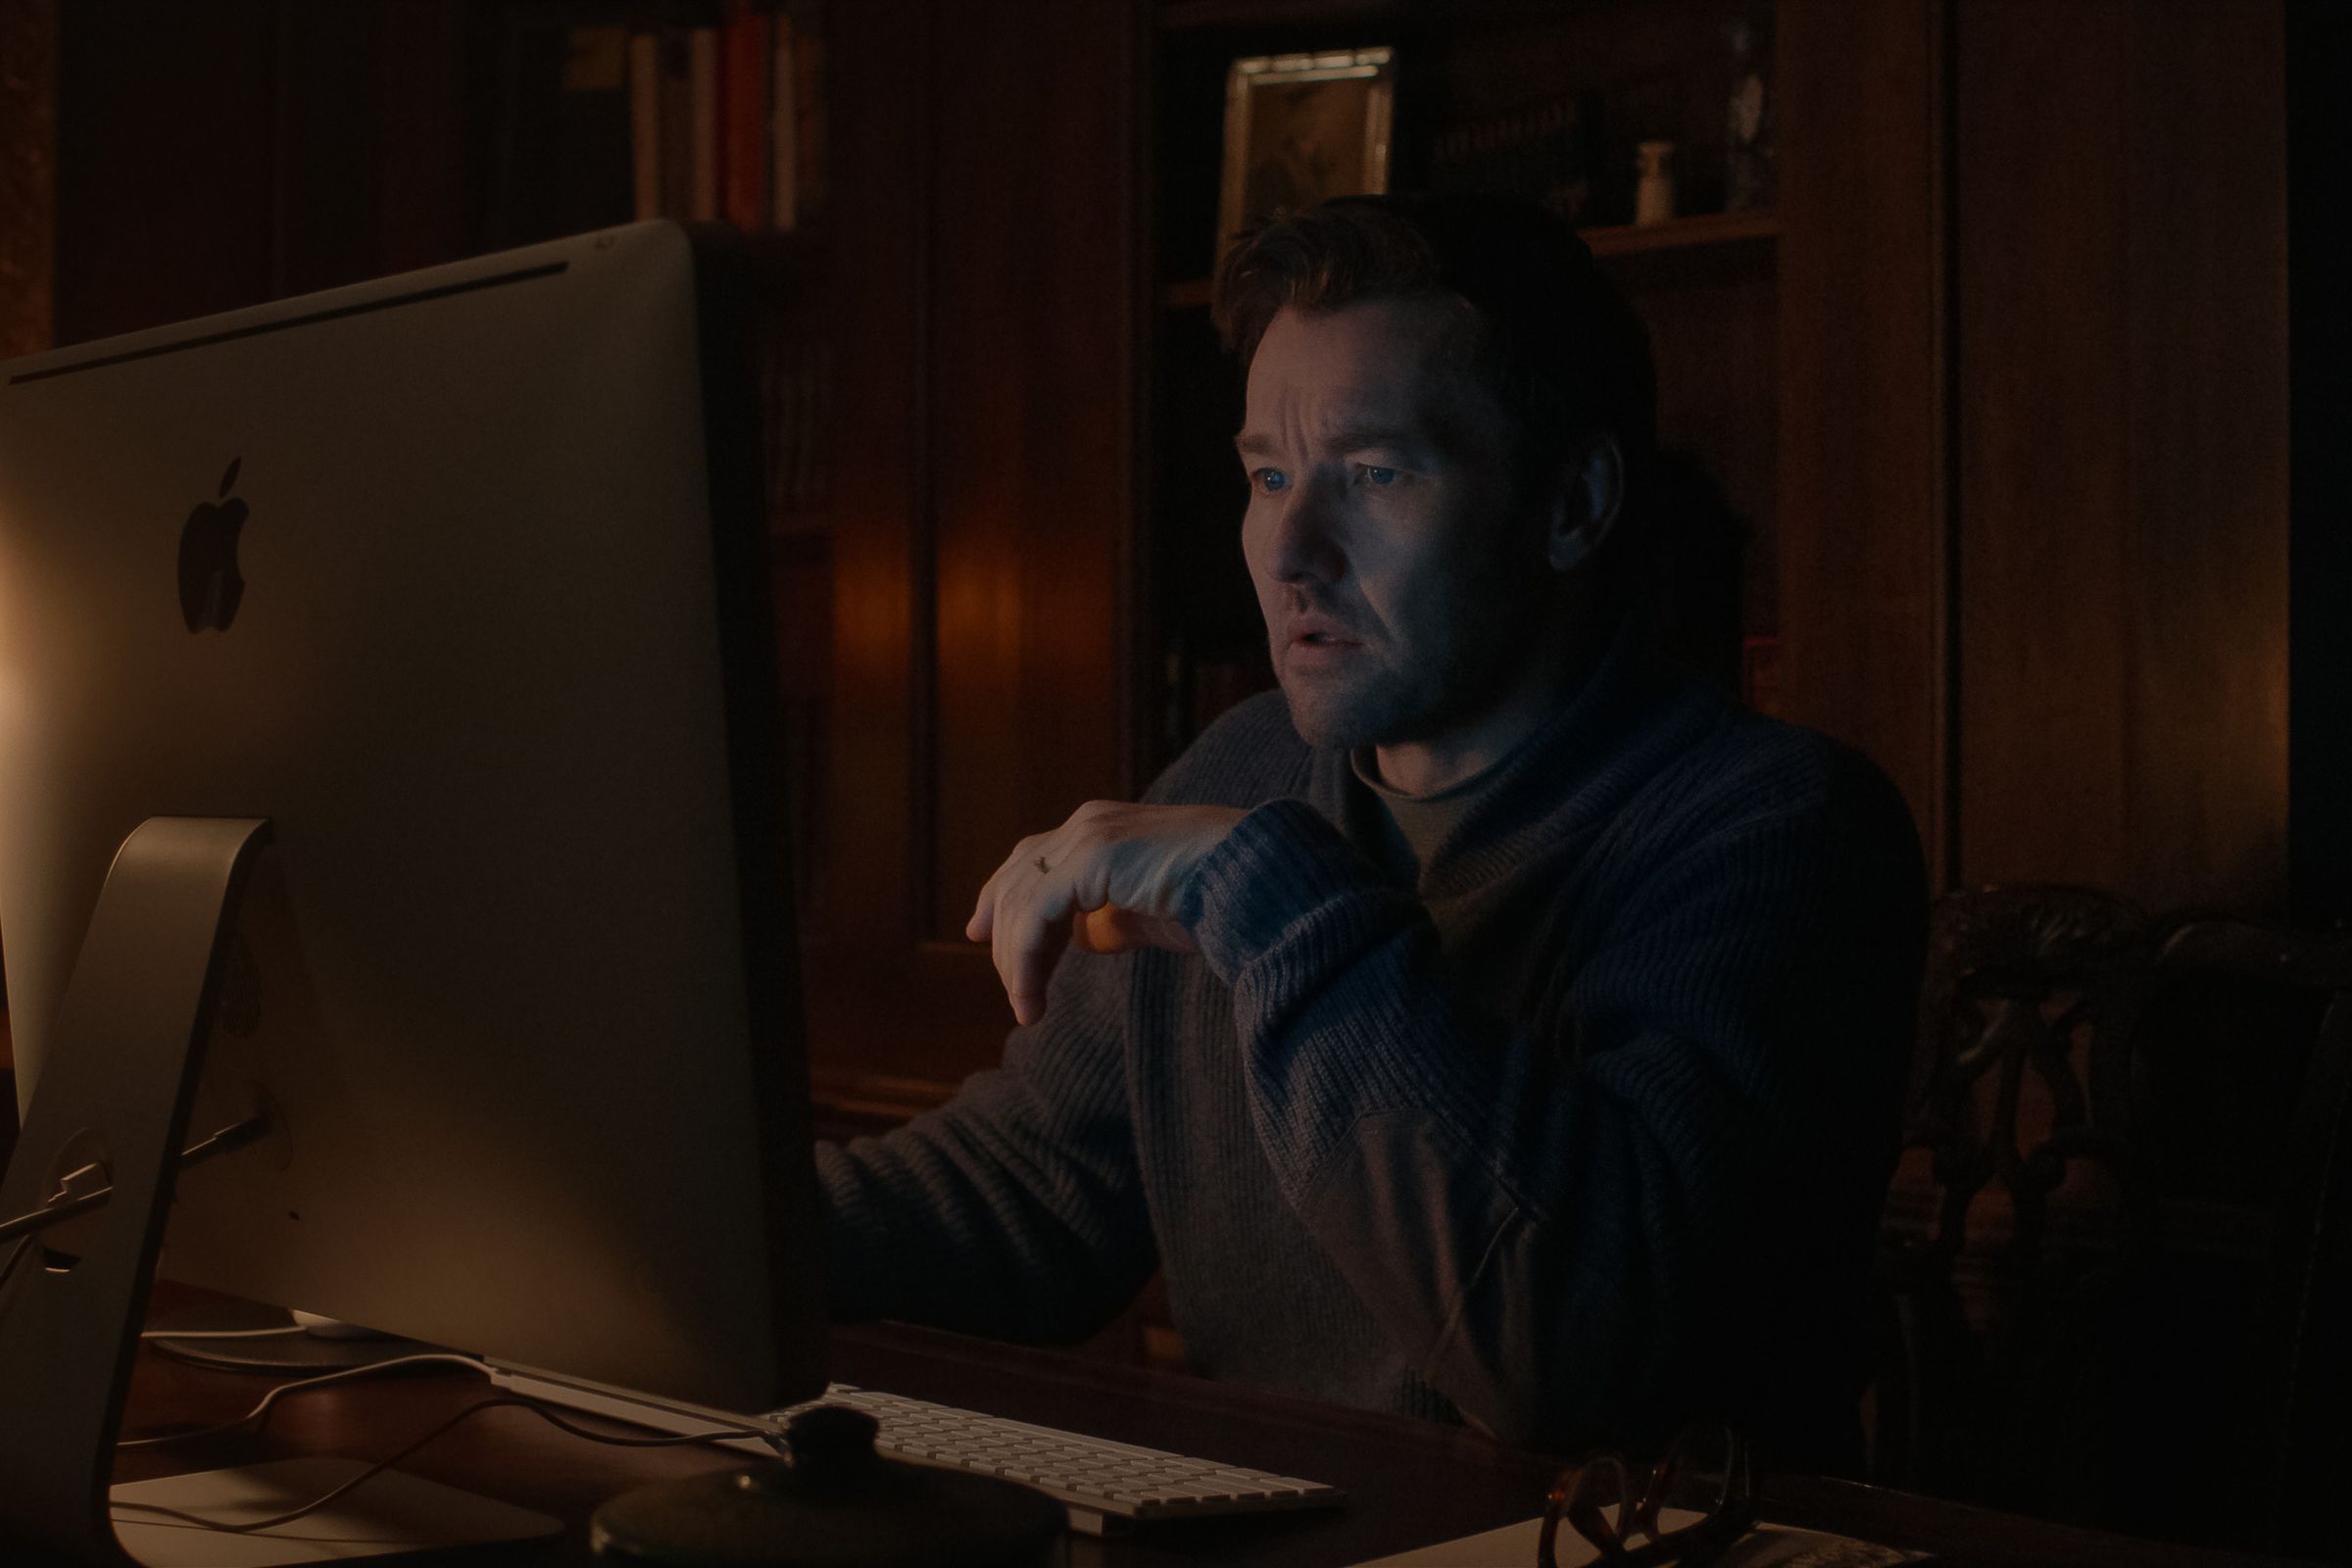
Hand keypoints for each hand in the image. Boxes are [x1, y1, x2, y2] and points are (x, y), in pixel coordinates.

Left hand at [966, 800, 1244, 1025]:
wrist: (1254, 878)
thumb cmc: (1217, 896)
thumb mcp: (1150, 911)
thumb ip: (1112, 917)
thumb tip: (1080, 937)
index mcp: (1102, 827)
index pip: (1031, 857)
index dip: (999, 894)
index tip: (978, 934)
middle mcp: (1088, 823)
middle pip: (1017, 877)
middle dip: (1001, 935)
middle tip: (1012, 991)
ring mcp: (1087, 835)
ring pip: (1020, 902)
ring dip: (1016, 963)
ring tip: (1028, 1010)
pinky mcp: (1091, 857)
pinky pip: (1035, 918)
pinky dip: (1026, 963)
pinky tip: (1033, 1000)